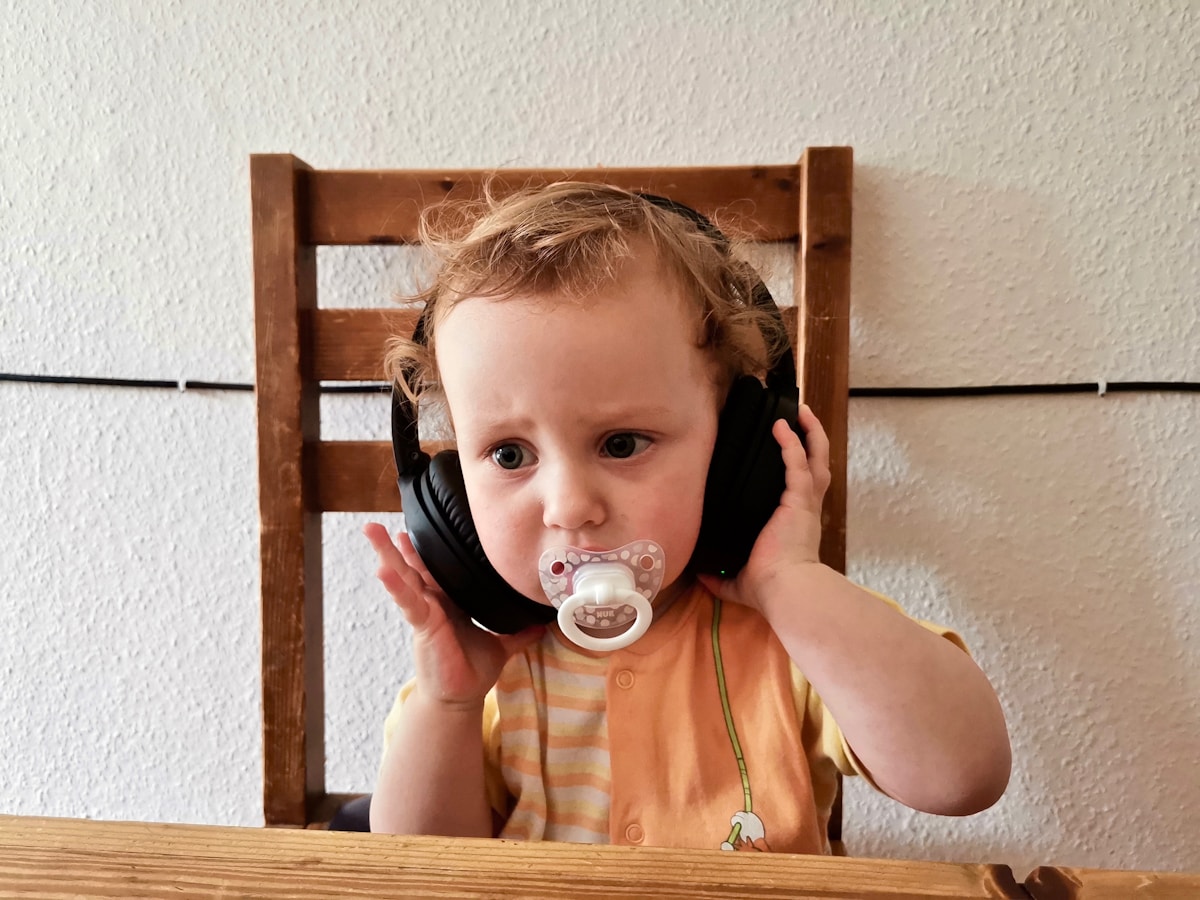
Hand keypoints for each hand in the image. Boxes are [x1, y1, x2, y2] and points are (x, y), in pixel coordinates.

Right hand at [363, 522, 543, 706]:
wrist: (461, 697)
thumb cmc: (473, 671)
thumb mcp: (502, 645)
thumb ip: (520, 632)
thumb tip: (542, 623)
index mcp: (450, 603)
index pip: (437, 570)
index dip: (427, 550)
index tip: (418, 528)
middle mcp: (433, 604)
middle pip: (413, 569)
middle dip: (396, 547)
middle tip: (378, 524)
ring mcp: (425, 613)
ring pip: (404, 578)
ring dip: (387, 555)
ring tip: (372, 532)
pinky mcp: (422, 625)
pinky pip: (408, 602)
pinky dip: (396, 586)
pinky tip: (383, 570)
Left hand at [698, 405, 829, 611]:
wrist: (785, 589)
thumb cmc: (769, 587)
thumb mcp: (738, 580)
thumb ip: (720, 577)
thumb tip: (699, 575)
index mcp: (795, 524)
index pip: (801, 487)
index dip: (798, 465)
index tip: (788, 447)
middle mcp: (805, 509)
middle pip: (817, 464)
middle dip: (811, 439)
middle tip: (801, 418)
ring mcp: (805, 502)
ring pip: (816, 458)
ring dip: (810, 433)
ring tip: (800, 411)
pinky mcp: (799, 500)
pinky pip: (798, 463)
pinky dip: (791, 443)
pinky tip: (780, 426)